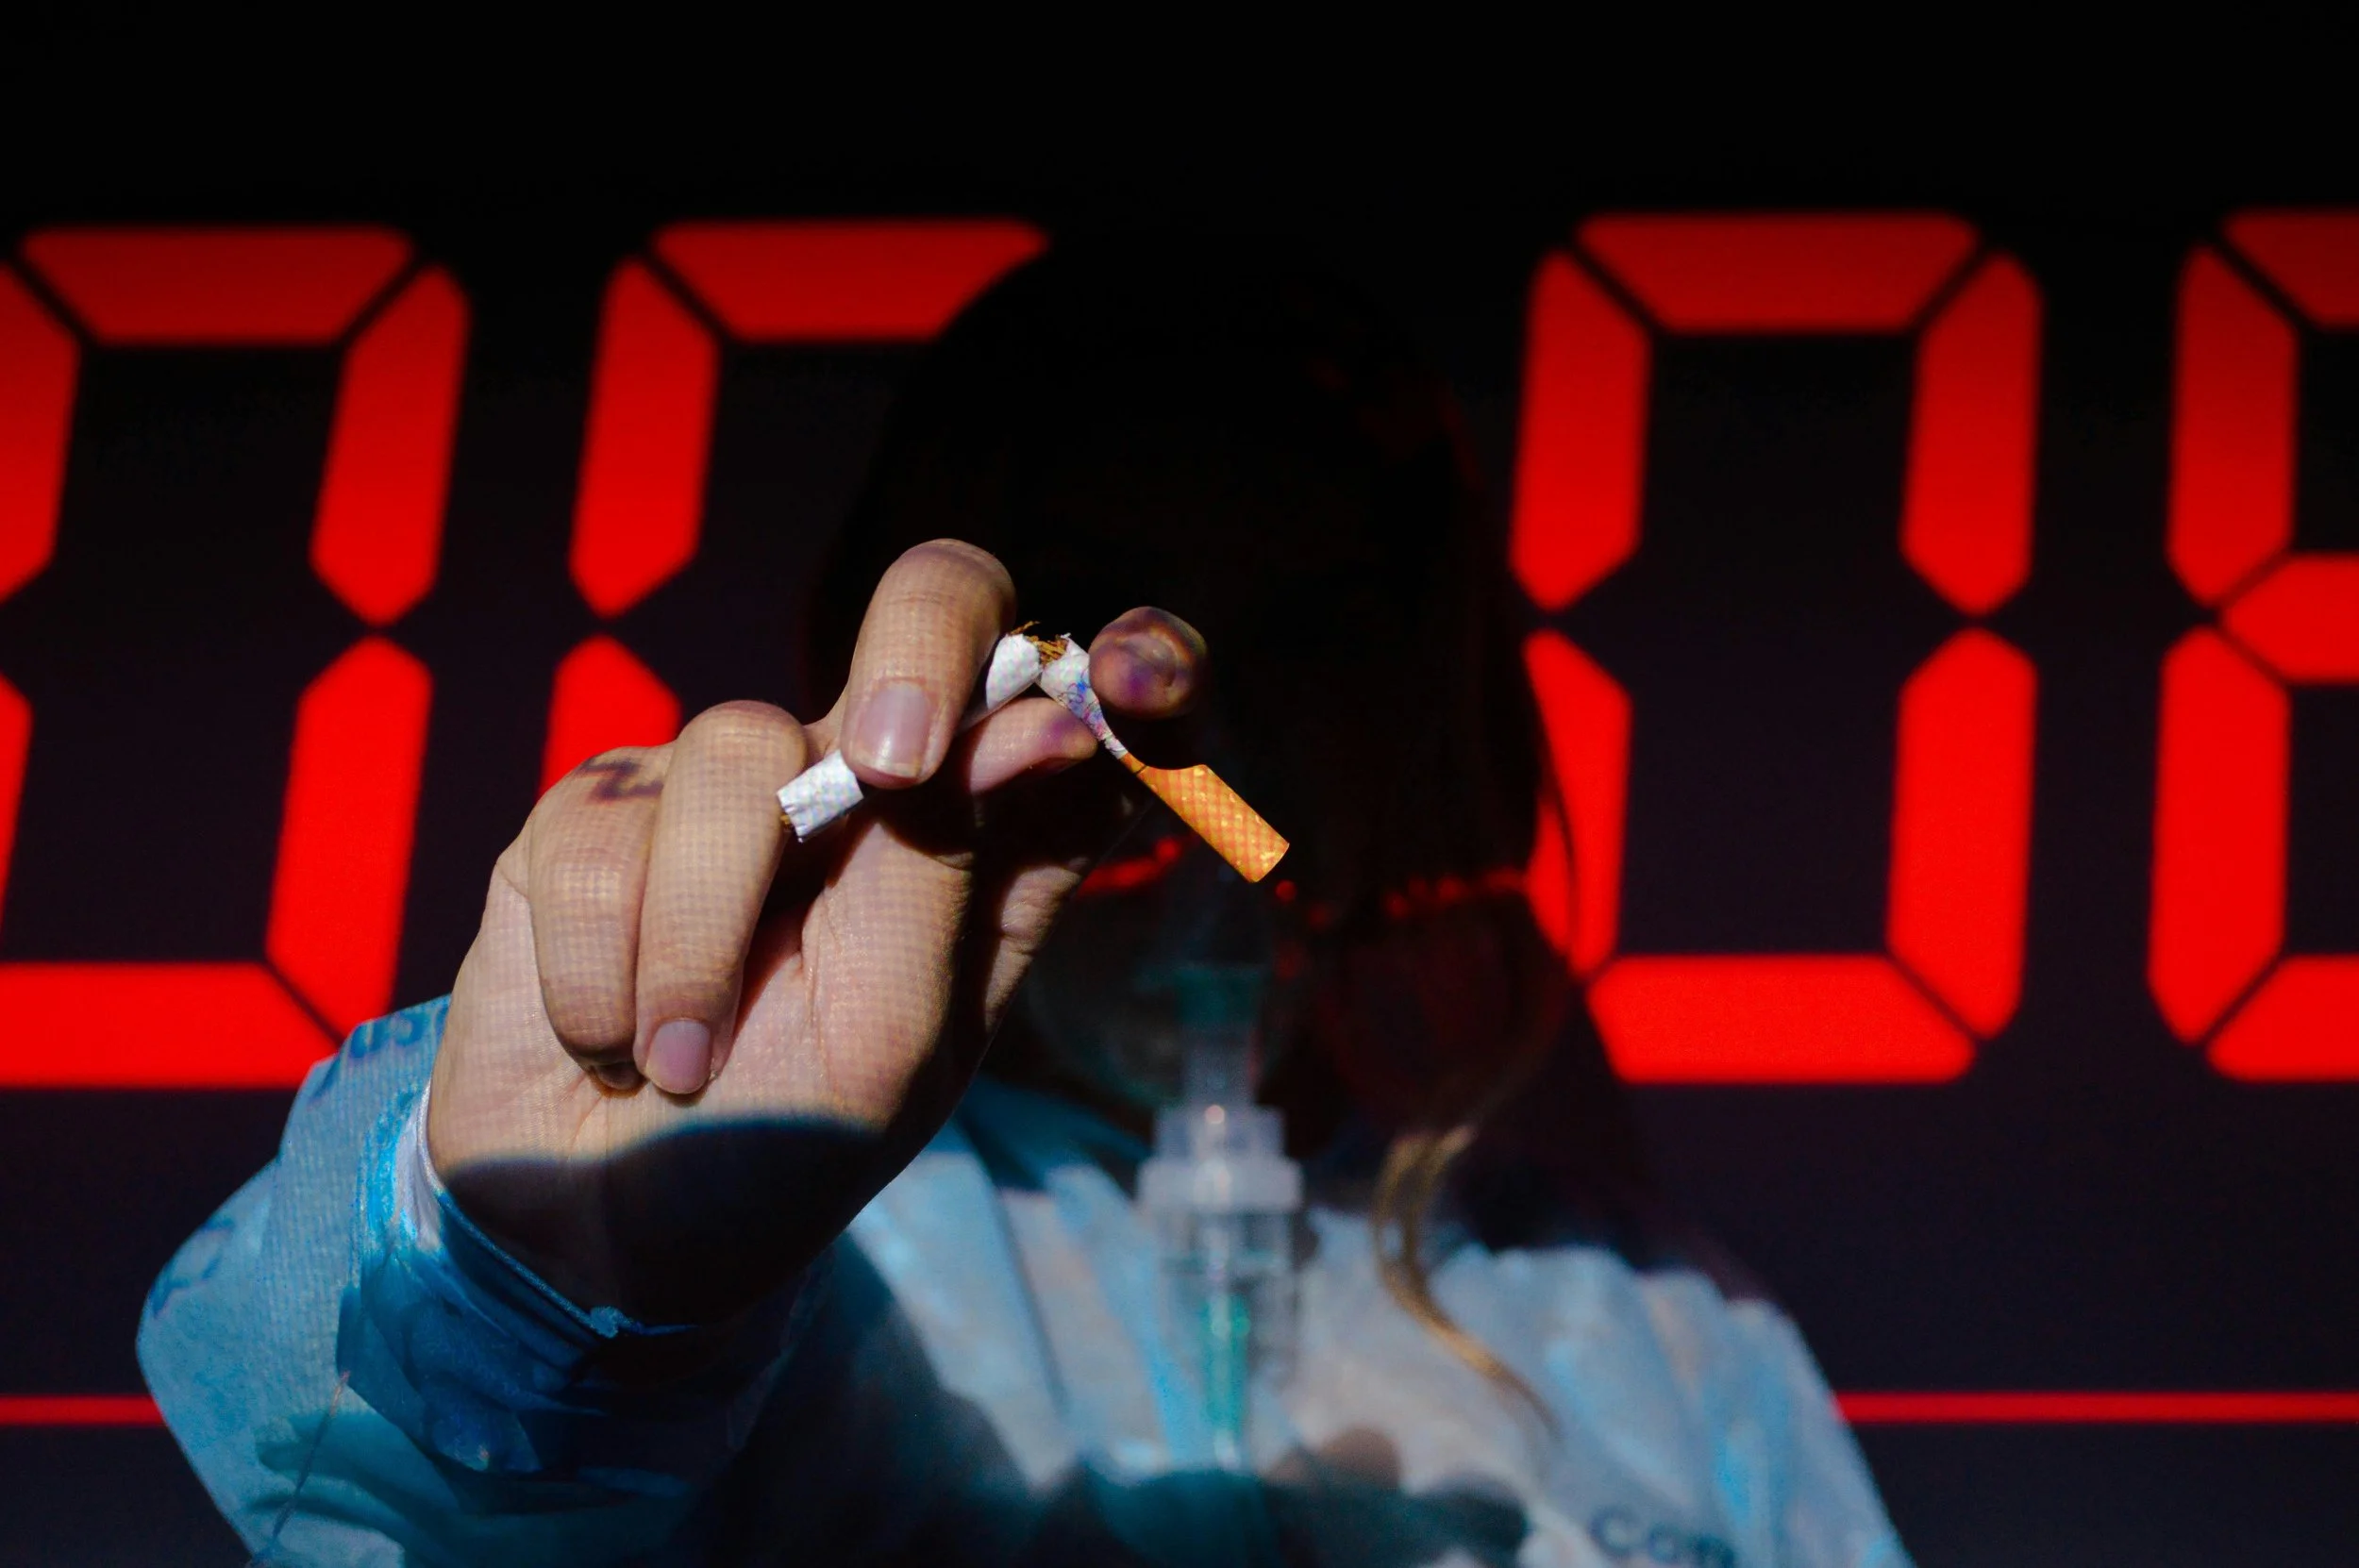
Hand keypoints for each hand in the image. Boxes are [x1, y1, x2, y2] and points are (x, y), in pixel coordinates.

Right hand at [426, 540, 1203, 1321]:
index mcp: (991, 846)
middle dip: (922, 654)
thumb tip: (1046, 719)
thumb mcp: (895, 1038)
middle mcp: (879, 784)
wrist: (604, 1246)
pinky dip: (603, 973)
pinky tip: (611, 1040)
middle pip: (936, 606)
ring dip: (700, 945)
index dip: (1136, 668)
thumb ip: (951, 870)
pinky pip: (599, 835)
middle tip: (895, 764)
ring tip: (685, 1069)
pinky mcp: (602, 812)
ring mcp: (739, 784)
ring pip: (736, 749)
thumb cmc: (783, 1154)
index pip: (1088, 708)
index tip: (1143, 678)